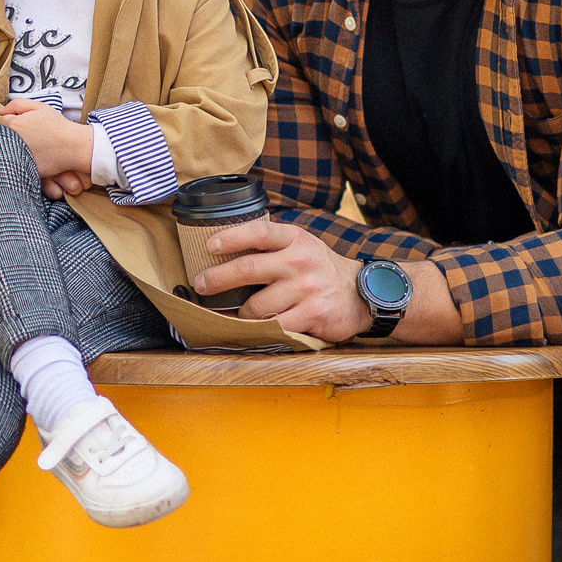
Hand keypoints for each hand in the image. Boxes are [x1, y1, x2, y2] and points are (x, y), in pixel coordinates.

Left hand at [0, 100, 94, 195]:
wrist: (72, 146)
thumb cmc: (57, 126)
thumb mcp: (39, 107)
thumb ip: (17, 104)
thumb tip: (1, 112)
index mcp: (14, 125)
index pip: (3, 121)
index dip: (15, 120)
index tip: (27, 124)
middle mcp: (12, 141)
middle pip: (2, 136)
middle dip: (13, 134)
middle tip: (30, 135)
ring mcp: (16, 156)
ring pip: (7, 149)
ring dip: (14, 146)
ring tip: (33, 145)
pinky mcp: (22, 169)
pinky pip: (15, 163)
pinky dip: (21, 159)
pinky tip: (34, 155)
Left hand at [193, 219, 464, 344]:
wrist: (361, 294)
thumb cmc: (319, 268)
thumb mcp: (301, 245)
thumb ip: (271, 244)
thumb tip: (222, 246)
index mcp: (295, 239)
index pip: (259, 232)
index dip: (231, 238)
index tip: (209, 246)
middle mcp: (301, 260)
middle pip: (249, 268)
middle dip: (218, 279)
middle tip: (200, 284)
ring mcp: (307, 289)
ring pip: (258, 305)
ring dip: (242, 313)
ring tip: (238, 313)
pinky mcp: (313, 314)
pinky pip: (275, 326)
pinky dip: (261, 330)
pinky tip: (256, 329)